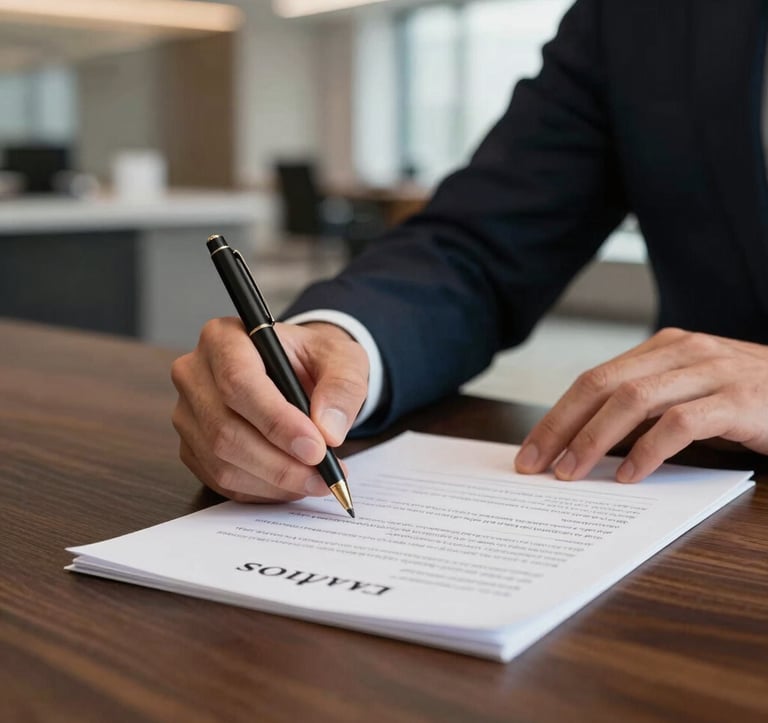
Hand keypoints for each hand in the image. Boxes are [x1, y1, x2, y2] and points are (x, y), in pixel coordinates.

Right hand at [171, 318, 368, 501]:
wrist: (297, 373)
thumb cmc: (314, 360)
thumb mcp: (343, 358)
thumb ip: (342, 387)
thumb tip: (328, 431)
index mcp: (224, 338)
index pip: (238, 382)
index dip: (276, 421)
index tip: (316, 448)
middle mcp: (194, 373)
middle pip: (225, 429)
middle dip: (280, 462)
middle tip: (324, 474)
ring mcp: (188, 413)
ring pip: (222, 461)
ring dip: (274, 481)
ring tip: (317, 480)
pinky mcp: (191, 447)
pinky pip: (221, 480)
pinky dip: (263, 490)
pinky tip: (293, 484)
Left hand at [514, 327, 767, 481]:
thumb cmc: (747, 400)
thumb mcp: (689, 395)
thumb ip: (645, 409)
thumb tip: (584, 445)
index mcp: (662, 348)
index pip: (594, 380)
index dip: (556, 415)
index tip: (530, 450)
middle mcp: (681, 351)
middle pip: (602, 385)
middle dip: (561, 426)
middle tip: (535, 464)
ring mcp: (711, 371)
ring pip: (634, 400)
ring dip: (594, 439)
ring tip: (571, 473)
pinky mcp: (738, 399)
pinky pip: (681, 424)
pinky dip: (649, 451)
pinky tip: (629, 476)